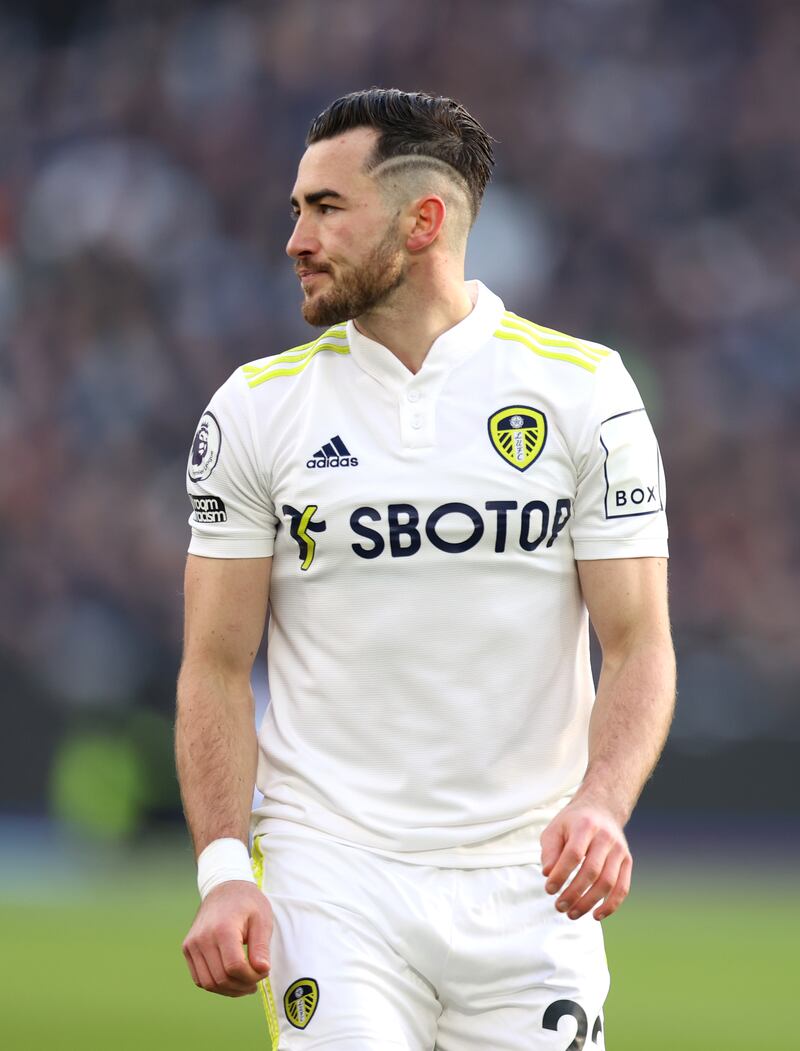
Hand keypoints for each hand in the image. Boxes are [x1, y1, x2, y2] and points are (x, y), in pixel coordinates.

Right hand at [182, 880, 272, 996]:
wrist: (224, 887)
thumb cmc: (247, 903)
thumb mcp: (262, 919)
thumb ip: (261, 946)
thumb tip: (263, 971)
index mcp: (222, 929)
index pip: (235, 967)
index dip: (252, 976)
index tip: (264, 971)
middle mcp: (202, 938)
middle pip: (221, 978)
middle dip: (242, 985)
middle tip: (257, 980)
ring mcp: (192, 944)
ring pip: (208, 983)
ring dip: (229, 990)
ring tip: (245, 983)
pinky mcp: (188, 949)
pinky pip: (199, 978)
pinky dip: (216, 985)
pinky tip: (232, 979)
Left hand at [540, 802, 631, 920]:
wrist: (602, 809)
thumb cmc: (574, 823)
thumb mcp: (555, 829)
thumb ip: (549, 850)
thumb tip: (548, 873)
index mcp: (585, 825)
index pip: (574, 854)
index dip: (561, 874)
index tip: (549, 889)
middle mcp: (606, 837)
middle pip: (591, 871)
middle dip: (573, 893)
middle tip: (559, 906)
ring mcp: (619, 850)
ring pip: (607, 883)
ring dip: (589, 903)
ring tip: (572, 913)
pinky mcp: (627, 861)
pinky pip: (622, 888)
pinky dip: (611, 905)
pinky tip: (596, 915)